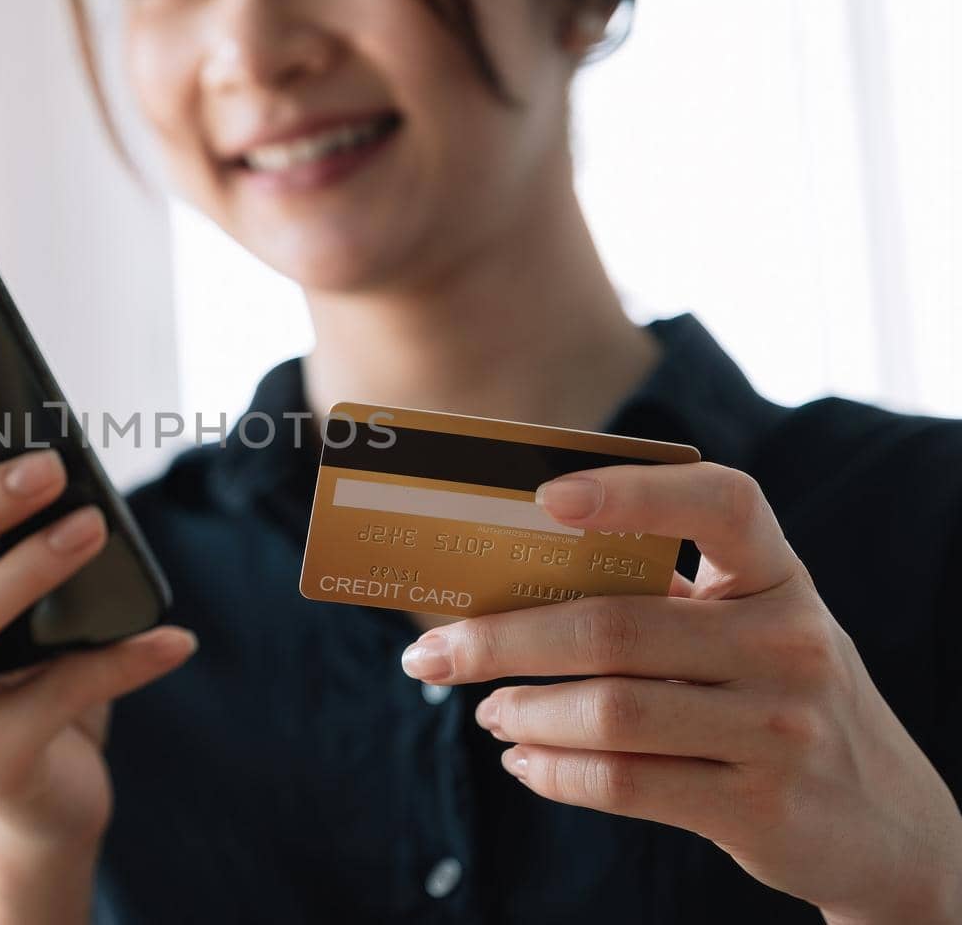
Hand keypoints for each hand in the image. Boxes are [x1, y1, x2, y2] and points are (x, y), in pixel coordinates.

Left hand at [400, 462, 961, 923]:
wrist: (884, 822)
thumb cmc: (775, 696)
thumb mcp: (748, 631)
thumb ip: (660, 601)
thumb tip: (504, 582)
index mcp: (780, 576)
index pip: (723, 503)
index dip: (633, 492)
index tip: (545, 497)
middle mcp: (791, 643)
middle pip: (614, 626)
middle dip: (499, 639)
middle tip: (430, 653)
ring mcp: (782, 728)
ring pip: (610, 711)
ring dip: (521, 709)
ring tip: (483, 708)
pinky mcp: (759, 806)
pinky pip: (625, 782)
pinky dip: (553, 770)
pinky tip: (523, 759)